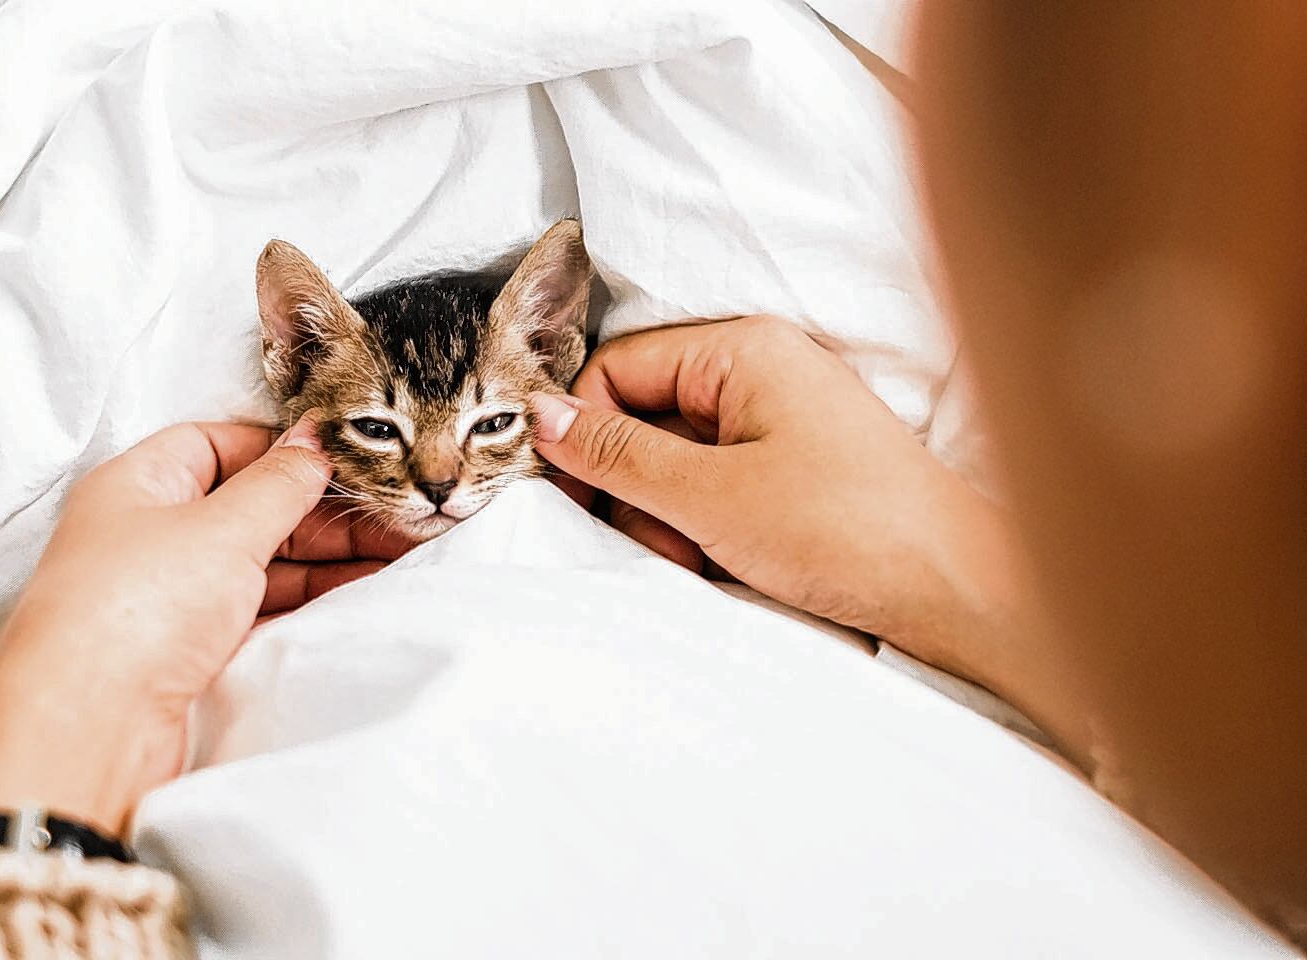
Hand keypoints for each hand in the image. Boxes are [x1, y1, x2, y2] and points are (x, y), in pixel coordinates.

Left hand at [0, 416, 412, 833]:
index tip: (349, 461)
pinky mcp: (183, 650)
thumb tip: (312, 441)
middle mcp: (147, 534)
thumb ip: (278, 483)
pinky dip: (303, 600)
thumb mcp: (222, 529)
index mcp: (137, 484)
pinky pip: (256, 608)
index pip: (219, 443)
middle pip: (248, 505)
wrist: (86, 732)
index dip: (284, 449)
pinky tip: (353, 597)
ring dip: (324, 560)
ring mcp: (165, 595)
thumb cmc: (137, 612)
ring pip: (258, 561)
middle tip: (397, 520)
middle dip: (323, 513)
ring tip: (396, 560)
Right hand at [531, 316, 1025, 689]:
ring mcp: (783, 417)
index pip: (618, 368)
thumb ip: (618, 452)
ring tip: (703, 557)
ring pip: (678, 455)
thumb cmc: (846, 530)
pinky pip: (718, 480)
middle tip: (663, 543)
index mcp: (743, 350)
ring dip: (669, 513)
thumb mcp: (708, 495)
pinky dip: (706, 521)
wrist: (959, 590)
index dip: (585, 433)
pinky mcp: (797, 462)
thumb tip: (540, 415)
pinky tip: (728, 558)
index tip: (579, 498)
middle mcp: (763, 369)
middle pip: (645, 412)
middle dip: (636, 486)